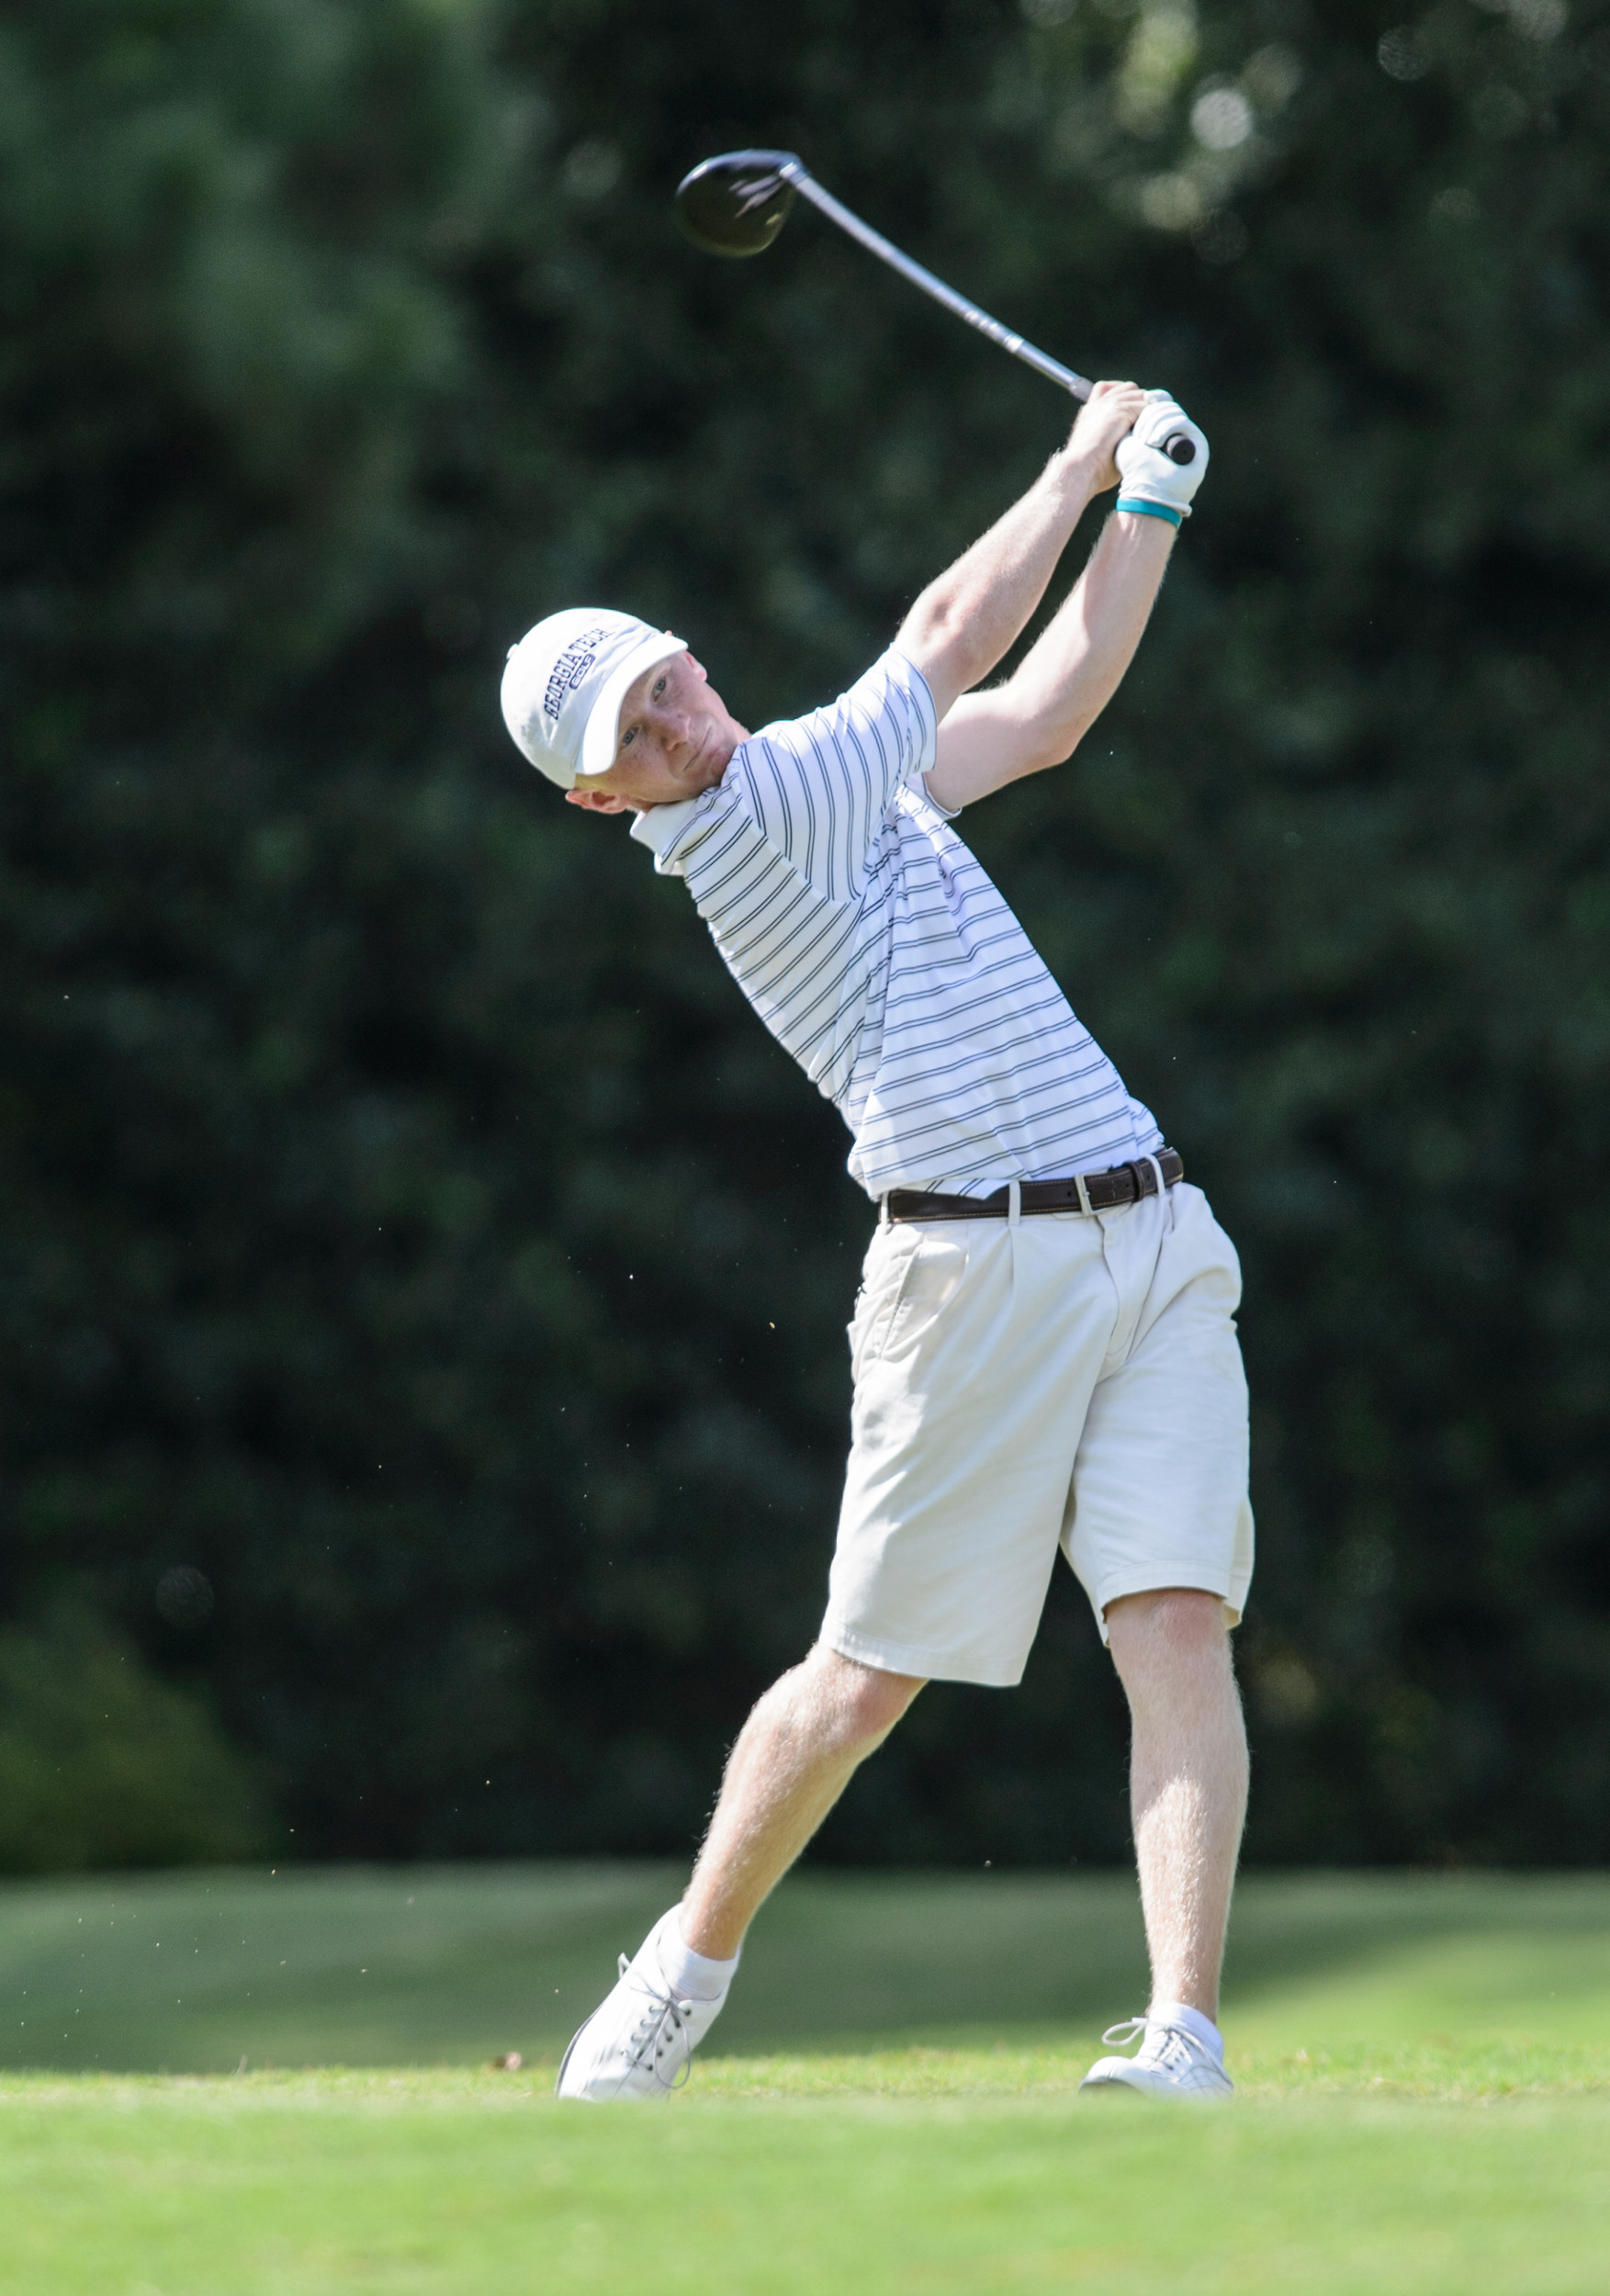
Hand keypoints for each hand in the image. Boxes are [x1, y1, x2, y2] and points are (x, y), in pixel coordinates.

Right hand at [1065, 380, 1148, 491]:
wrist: (1079, 470)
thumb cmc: (1091, 472)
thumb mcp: (1103, 452)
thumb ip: (1118, 440)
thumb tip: (1137, 443)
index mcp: (1090, 412)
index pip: (1107, 388)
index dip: (1125, 395)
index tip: (1136, 412)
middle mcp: (1098, 404)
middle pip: (1129, 387)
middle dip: (1142, 400)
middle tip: (1151, 420)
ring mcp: (1108, 405)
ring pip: (1140, 395)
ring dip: (1150, 409)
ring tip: (1158, 425)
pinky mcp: (1119, 411)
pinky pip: (1145, 406)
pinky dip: (1153, 416)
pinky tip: (1155, 431)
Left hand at [1114, 390, 1209, 514]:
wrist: (1145, 490)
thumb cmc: (1135, 469)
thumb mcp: (1129, 439)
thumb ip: (1133, 418)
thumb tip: (1141, 395)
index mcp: (1163, 428)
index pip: (1161, 403)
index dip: (1152, 400)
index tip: (1141, 401)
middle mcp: (1178, 432)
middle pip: (1167, 406)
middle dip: (1150, 415)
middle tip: (1139, 435)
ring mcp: (1189, 437)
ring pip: (1174, 412)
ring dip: (1156, 423)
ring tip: (1146, 442)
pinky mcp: (1198, 444)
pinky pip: (1182, 422)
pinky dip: (1166, 428)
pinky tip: (1155, 442)